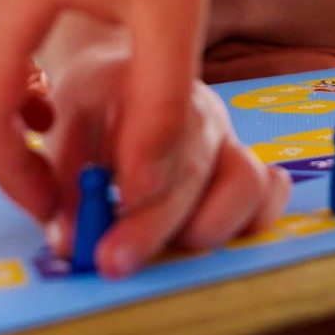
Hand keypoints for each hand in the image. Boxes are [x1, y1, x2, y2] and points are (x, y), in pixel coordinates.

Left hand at [39, 39, 290, 276]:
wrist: (129, 71)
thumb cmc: (93, 105)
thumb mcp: (65, 128)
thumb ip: (65, 185)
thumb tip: (70, 242)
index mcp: (149, 87)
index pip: (156, 132)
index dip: (137, 188)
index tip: (108, 240)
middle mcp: (199, 110)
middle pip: (195, 171)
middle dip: (154, 227)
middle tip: (114, 263)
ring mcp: (229, 136)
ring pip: (246, 184)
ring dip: (208, 227)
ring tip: (169, 245)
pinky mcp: (248, 163)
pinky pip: (269, 193)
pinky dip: (253, 221)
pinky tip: (217, 235)